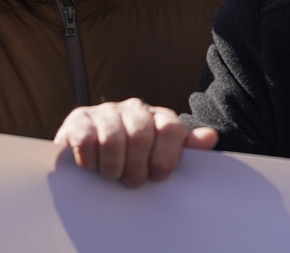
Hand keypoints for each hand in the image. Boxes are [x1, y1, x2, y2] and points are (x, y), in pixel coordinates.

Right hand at [54, 98, 217, 187]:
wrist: (90, 157)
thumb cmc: (133, 161)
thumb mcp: (160, 157)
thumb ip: (185, 149)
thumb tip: (210, 137)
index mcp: (159, 117)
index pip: (171, 128)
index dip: (166, 157)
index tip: (158, 176)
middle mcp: (134, 109)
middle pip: (141, 135)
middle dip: (136, 167)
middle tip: (132, 182)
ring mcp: (105, 112)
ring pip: (113, 138)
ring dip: (113, 166)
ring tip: (112, 176)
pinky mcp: (79, 120)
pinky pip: (87, 139)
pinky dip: (90, 160)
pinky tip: (92, 167)